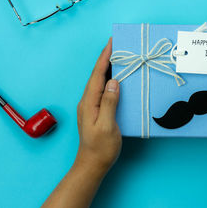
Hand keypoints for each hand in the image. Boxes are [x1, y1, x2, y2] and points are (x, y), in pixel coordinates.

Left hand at [76, 38, 121, 172]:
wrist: (92, 164)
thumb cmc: (101, 148)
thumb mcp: (107, 126)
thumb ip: (109, 103)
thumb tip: (113, 82)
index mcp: (89, 102)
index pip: (97, 75)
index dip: (104, 58)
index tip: (111, 43)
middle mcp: (87, 101)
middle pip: (97, 75)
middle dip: (106, 59)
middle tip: (118, 46)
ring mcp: (90, 106)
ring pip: (99, 81)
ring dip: (108, 68)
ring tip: (119, 57)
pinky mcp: (95, 110)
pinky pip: (102, 89)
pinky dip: (109, 80)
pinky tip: (117, 79)